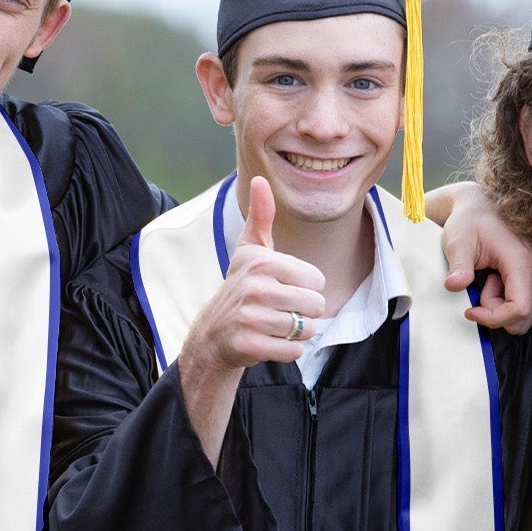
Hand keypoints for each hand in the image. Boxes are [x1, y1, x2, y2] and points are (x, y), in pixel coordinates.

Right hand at [186, 177, 326, 372]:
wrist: (214, 333)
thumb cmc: (241, 286)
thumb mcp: (250, 250)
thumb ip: (261, 216)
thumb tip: (260, 179)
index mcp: (263, 263)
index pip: (317, 280)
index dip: (305, 288)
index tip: (282, 289)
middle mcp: (255, 288)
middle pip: (316, 305)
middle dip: (304, 313)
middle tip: (279, 310)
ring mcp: (250, 318)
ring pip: (306, 329)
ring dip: (296, 332)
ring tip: (274, 325)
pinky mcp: (249, 344)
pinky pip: (293, 351)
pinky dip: (287, 350)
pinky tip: (269, 341)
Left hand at [432, 181, 531, 333]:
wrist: (482, 209)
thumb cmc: (470, 223)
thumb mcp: (458, 242)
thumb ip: (458, 265)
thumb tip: (454, 285)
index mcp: (523, 259)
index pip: (519, 309)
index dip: (493, 318)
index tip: (471, 310)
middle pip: (524, 318)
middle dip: (497, 311)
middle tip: (484, 284)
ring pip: (530, 318)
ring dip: (506, 309)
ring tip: (492, 281)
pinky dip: (516, 306)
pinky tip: (503, 285)